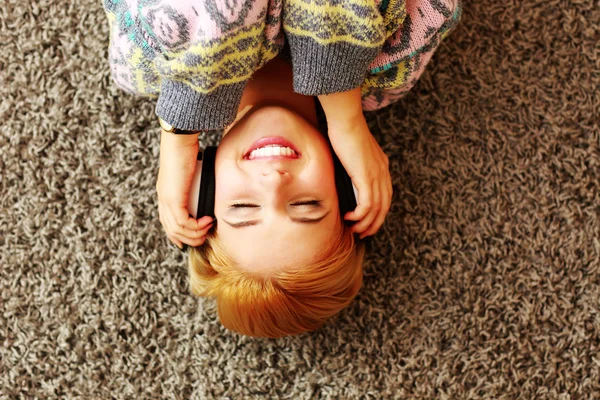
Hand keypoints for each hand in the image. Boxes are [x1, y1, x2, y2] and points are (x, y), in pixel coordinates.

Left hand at [156, 130, 212, 248]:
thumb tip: (207, 190)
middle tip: (204, 237)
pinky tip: (207, 221)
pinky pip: (183, 222)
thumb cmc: (186, 149)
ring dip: (195, 234)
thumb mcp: (191, 171)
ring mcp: (167, 199)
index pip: (167, 221)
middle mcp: (163, 198)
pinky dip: (196, 226)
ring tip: (208, 229)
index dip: (177, 234)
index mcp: (165, 193)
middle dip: (189, 238)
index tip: (189, 239)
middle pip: (171, 229)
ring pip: (177, 229)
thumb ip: (194, 183)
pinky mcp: (174, 199)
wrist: (179, 140)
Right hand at [328, 115, 391, 238]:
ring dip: (365, 223)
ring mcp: (376, 175)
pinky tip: (349, 217)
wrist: (346, 121)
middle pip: (384, 206)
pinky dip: (359, 215)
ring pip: (376, 209)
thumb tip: (345, 177)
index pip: (385, 196)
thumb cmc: (345, 131)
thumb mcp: (353, 153)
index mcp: (382, 166)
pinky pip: (367, 204)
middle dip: (374, 224)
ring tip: (353, 229)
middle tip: (363, 233)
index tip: (367, 222)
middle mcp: (383, 173)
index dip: (378, 212)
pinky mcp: (366, 177)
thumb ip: (354, 166)